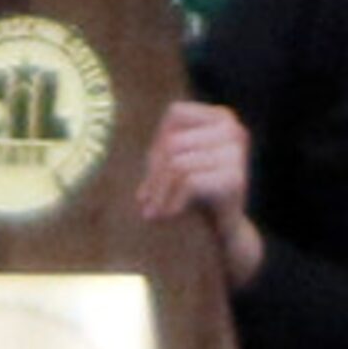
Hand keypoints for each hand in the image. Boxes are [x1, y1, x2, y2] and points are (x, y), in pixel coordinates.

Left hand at [137, 102, 263, 282]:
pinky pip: (190, 182)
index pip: (176, 115)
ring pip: (178, 163)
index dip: (158, 142)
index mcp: (222, 117)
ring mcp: (237, 154)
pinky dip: (173, 202)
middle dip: (154, 173)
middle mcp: (233, 130)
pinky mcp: (235, 179)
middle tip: (145, 200)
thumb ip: (163, 144)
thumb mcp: (176, 161)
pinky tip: (168, 216)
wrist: (224, 233)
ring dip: (159, 192)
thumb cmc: (195, 192)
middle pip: (175, 141)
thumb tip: (110, 131)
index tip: (151, 172)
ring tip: (151, 212)